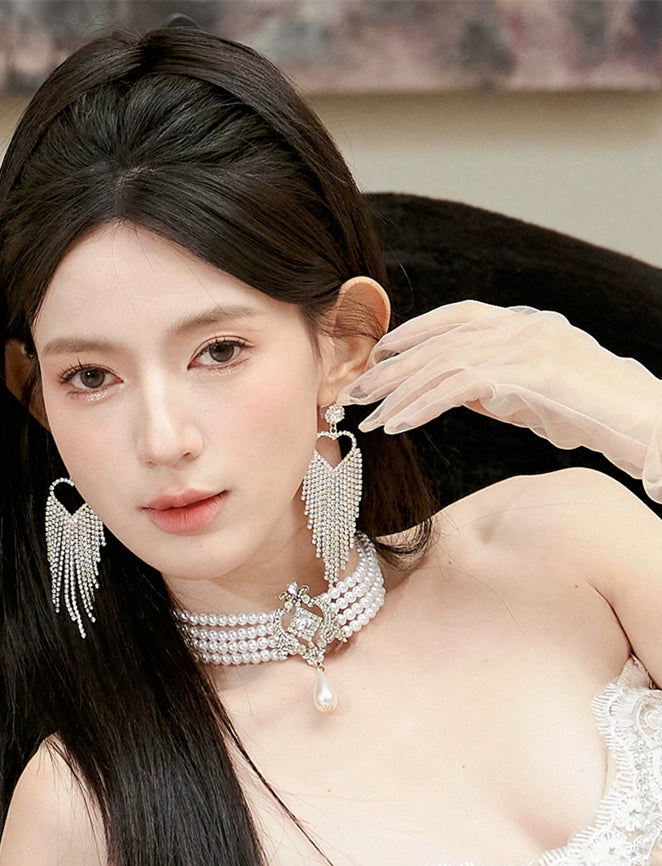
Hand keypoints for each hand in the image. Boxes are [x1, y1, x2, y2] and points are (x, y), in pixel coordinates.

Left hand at [340, 300, 661, 499]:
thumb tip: (450, 390)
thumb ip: (493, 382)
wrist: (640, 423)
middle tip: (356, 391)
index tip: (379, 354)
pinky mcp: (528, 374)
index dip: (413, 332)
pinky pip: (458, 388)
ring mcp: (526, 346)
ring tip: (369, 415)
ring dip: (399, 391)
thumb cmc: (589, 413)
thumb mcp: (533, 391)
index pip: (457, 316)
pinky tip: (398, 424)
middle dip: (393, 367)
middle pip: (440, 340)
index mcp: (523, 323)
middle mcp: (521, 326)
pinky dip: (422, 406)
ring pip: (443, 363)